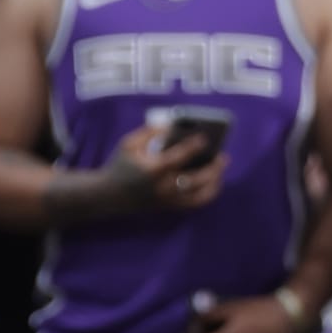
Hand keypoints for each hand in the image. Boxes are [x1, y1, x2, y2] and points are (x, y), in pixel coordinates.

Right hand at [99, 123, 229, 215]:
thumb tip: (172, 125)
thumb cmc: (120, 165)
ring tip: (221, 168)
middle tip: (223, 156)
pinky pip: (196, 203)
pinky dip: (208, 193)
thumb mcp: (129, 143)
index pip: (180, 156)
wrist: (108, 195)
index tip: (205, 138)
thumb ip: (150, 131)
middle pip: (197, 179)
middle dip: (214, 167)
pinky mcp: (170, 207)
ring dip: (215, 182)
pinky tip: (213, 181)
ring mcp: (168, 200)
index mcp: (153, 169)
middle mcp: (163, 187)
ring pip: (200, 195)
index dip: (194, 146)